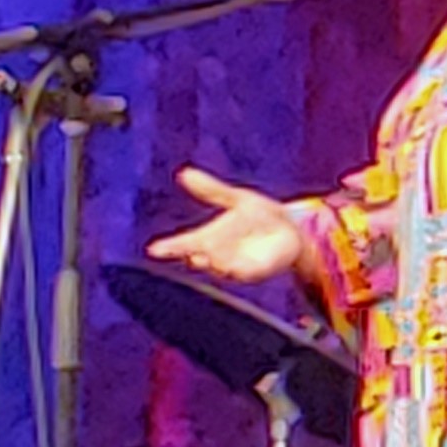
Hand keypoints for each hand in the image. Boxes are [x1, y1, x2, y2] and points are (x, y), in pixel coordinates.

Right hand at [150, 167, 304, 285]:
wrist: (293, 229)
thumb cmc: (260, 216)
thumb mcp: (237, 199)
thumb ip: (212, 190)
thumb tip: (184, 173)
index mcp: (209, 237)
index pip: (184, 243)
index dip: (169, 247)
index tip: (153, 250)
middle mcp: (217, 255)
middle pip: (198, 257)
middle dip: (192, 254)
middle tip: (187, 251)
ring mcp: (235, 265)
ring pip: (219, 267)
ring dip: (213, 263)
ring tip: (206, 258)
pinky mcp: (256, 271)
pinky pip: (243, 274)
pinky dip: (236, 271)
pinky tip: (230, 268)